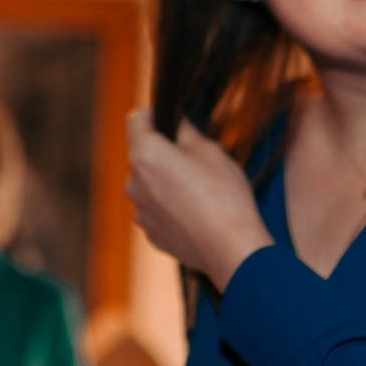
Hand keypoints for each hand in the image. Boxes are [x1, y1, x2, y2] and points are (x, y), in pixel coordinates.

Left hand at [125, 112, 272, 292]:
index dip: (154, 115)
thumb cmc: (224, 196)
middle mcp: (134, 183)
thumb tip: (176, 124)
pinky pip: (157, 210)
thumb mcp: (210, 150)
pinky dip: (171, 207)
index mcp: (145, 155)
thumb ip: (186, 131)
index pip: (136, 119)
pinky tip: (197, 213)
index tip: (172, 122)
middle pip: (143, 155)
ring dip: (166, 181)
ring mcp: (141, 212)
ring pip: (149, 184)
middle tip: (196, 160)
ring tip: (200, 191)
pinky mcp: (151, 234)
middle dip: (163, 152)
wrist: (232, 250)